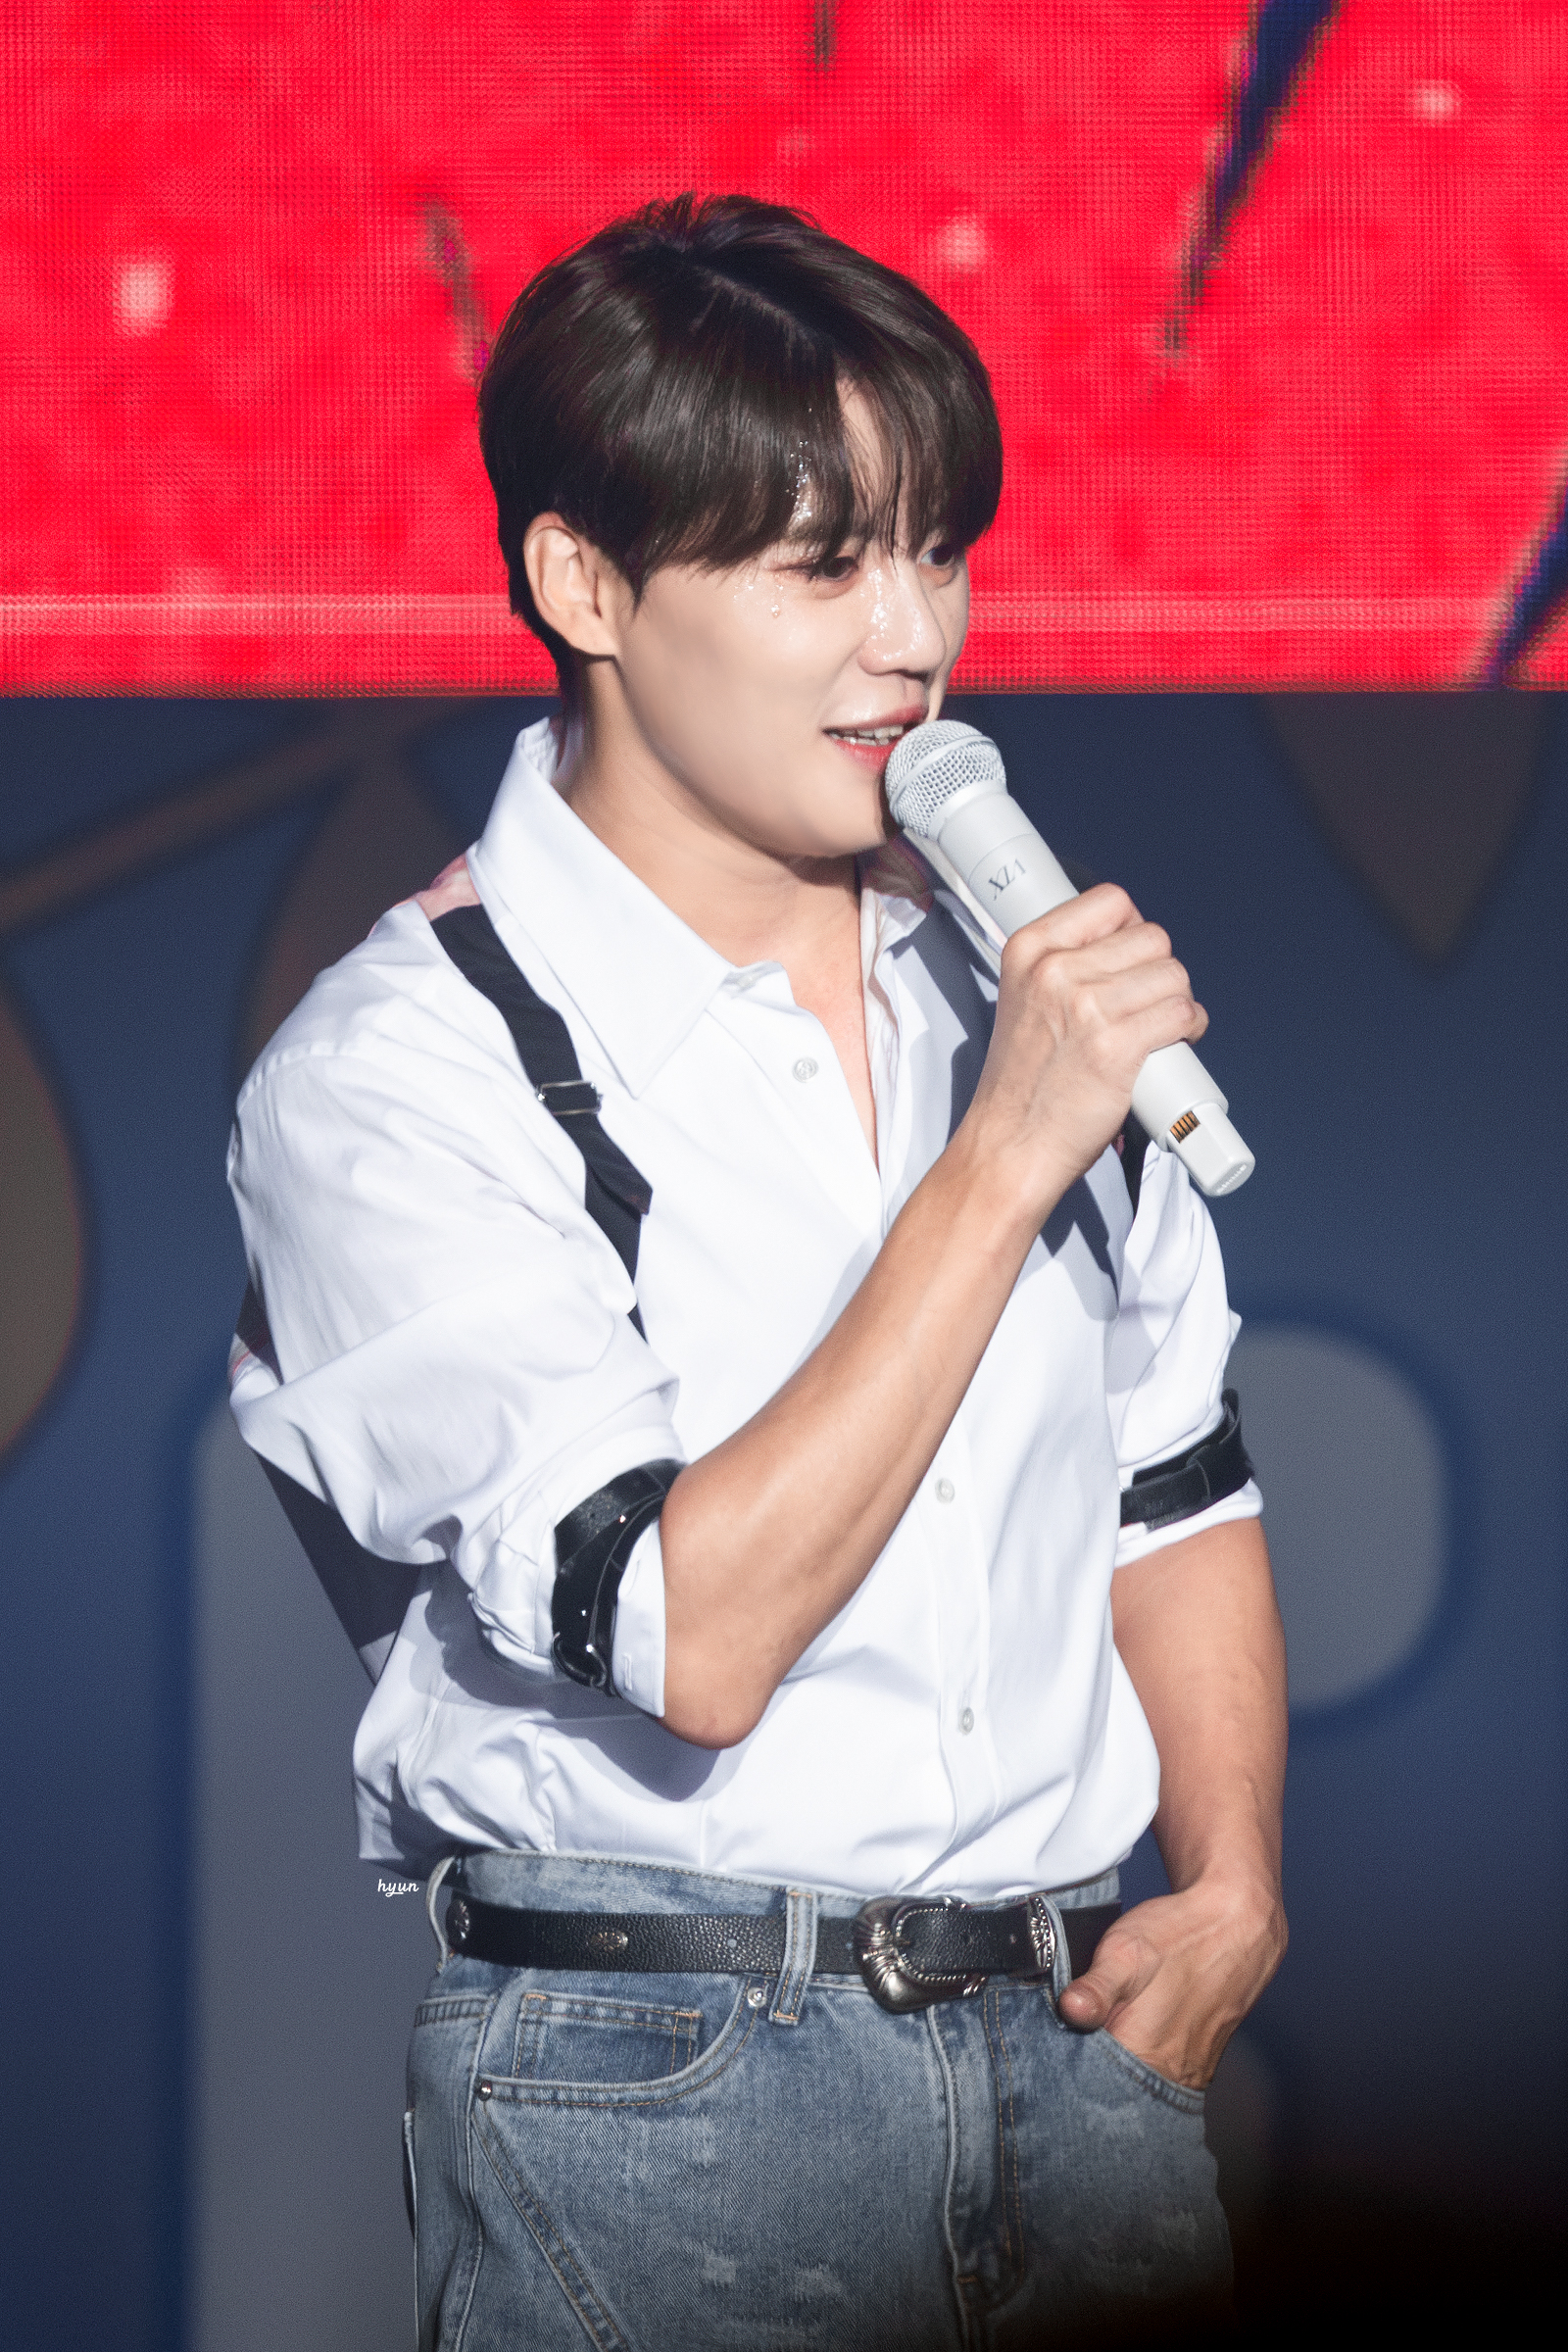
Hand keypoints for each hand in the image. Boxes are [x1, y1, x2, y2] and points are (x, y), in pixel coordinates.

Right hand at [960, 884, 1208, 1219]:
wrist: (1011, 1145)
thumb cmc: (1022, 1084)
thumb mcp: (1024, 1000)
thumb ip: (1065, 966)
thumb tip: (1129, 945)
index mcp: (1029, 950)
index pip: (1112, 902)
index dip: (1133, 931)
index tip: (1132, 959)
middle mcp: (1055, 971)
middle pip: (1152, 938)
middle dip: (1160, 971)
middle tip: (1146, 1003)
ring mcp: (1086, 1007)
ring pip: (1173, 975)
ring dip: (1178, 1002)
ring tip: (1159, 1027)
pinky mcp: (1117, 1046)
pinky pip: (1182, 1014)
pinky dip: (1189, 1029)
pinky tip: (1173, 1042)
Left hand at [1056, 1872, 1286, 2089]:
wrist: (1236, 1924)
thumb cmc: (1180, 1936)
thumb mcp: (1125, 1951)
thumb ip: (1096, 1987)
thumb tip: (1070, 2011)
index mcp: (1145, 2055)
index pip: (1089, 2085)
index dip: (1065, 2065)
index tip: (1051, 2044)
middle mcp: (1170, 2075)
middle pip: (1112, 2089)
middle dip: (1088, 2066)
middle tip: (1075, 2030)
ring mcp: (1188, 2073)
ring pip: (1138, 2082)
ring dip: (1115, 2063)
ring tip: (1103, 2028)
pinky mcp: (1198, 2064)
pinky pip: (1159, 2073)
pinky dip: (1140, 2058)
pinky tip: (1131, 2032)